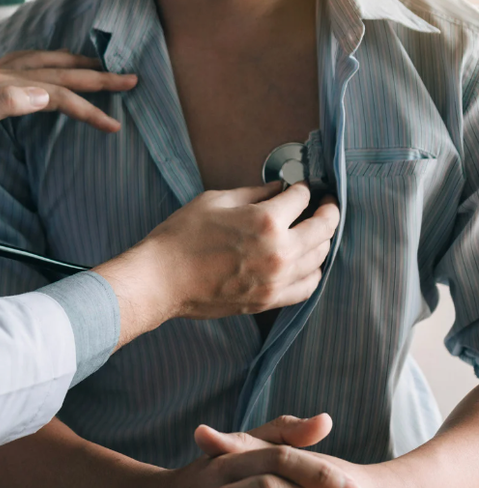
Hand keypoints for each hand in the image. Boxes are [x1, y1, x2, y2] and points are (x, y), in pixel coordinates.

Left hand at [0, 49, 137, 162]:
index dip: (90, 108)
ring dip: (74, 65)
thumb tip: (47, 95)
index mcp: (4, 87)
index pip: (58, 94)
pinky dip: (47, 65)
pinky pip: (26, 66)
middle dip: (96, 77)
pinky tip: (46, 72)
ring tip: (97, 67)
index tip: (116, 124)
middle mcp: (2, 77)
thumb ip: (6, 105)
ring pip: (44, 64)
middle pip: (59, 73)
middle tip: (130, 79)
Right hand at [93, 184, 338, 345]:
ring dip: (323, 240)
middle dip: (327, 211)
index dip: (303, 189)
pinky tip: (308, 262)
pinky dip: (314, 272)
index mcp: (265, 220)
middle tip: (326, 204)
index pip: (302, 198)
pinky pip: (307, 286)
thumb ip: (253, 193)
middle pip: (322, 227)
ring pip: (320, 257)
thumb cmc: (181, 237)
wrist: (161, 279)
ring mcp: (276, 279)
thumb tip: (277, 189)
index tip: (301, 188)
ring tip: (317, 231)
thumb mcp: (215, 201)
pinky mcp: (269, 300)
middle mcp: (279, 251)